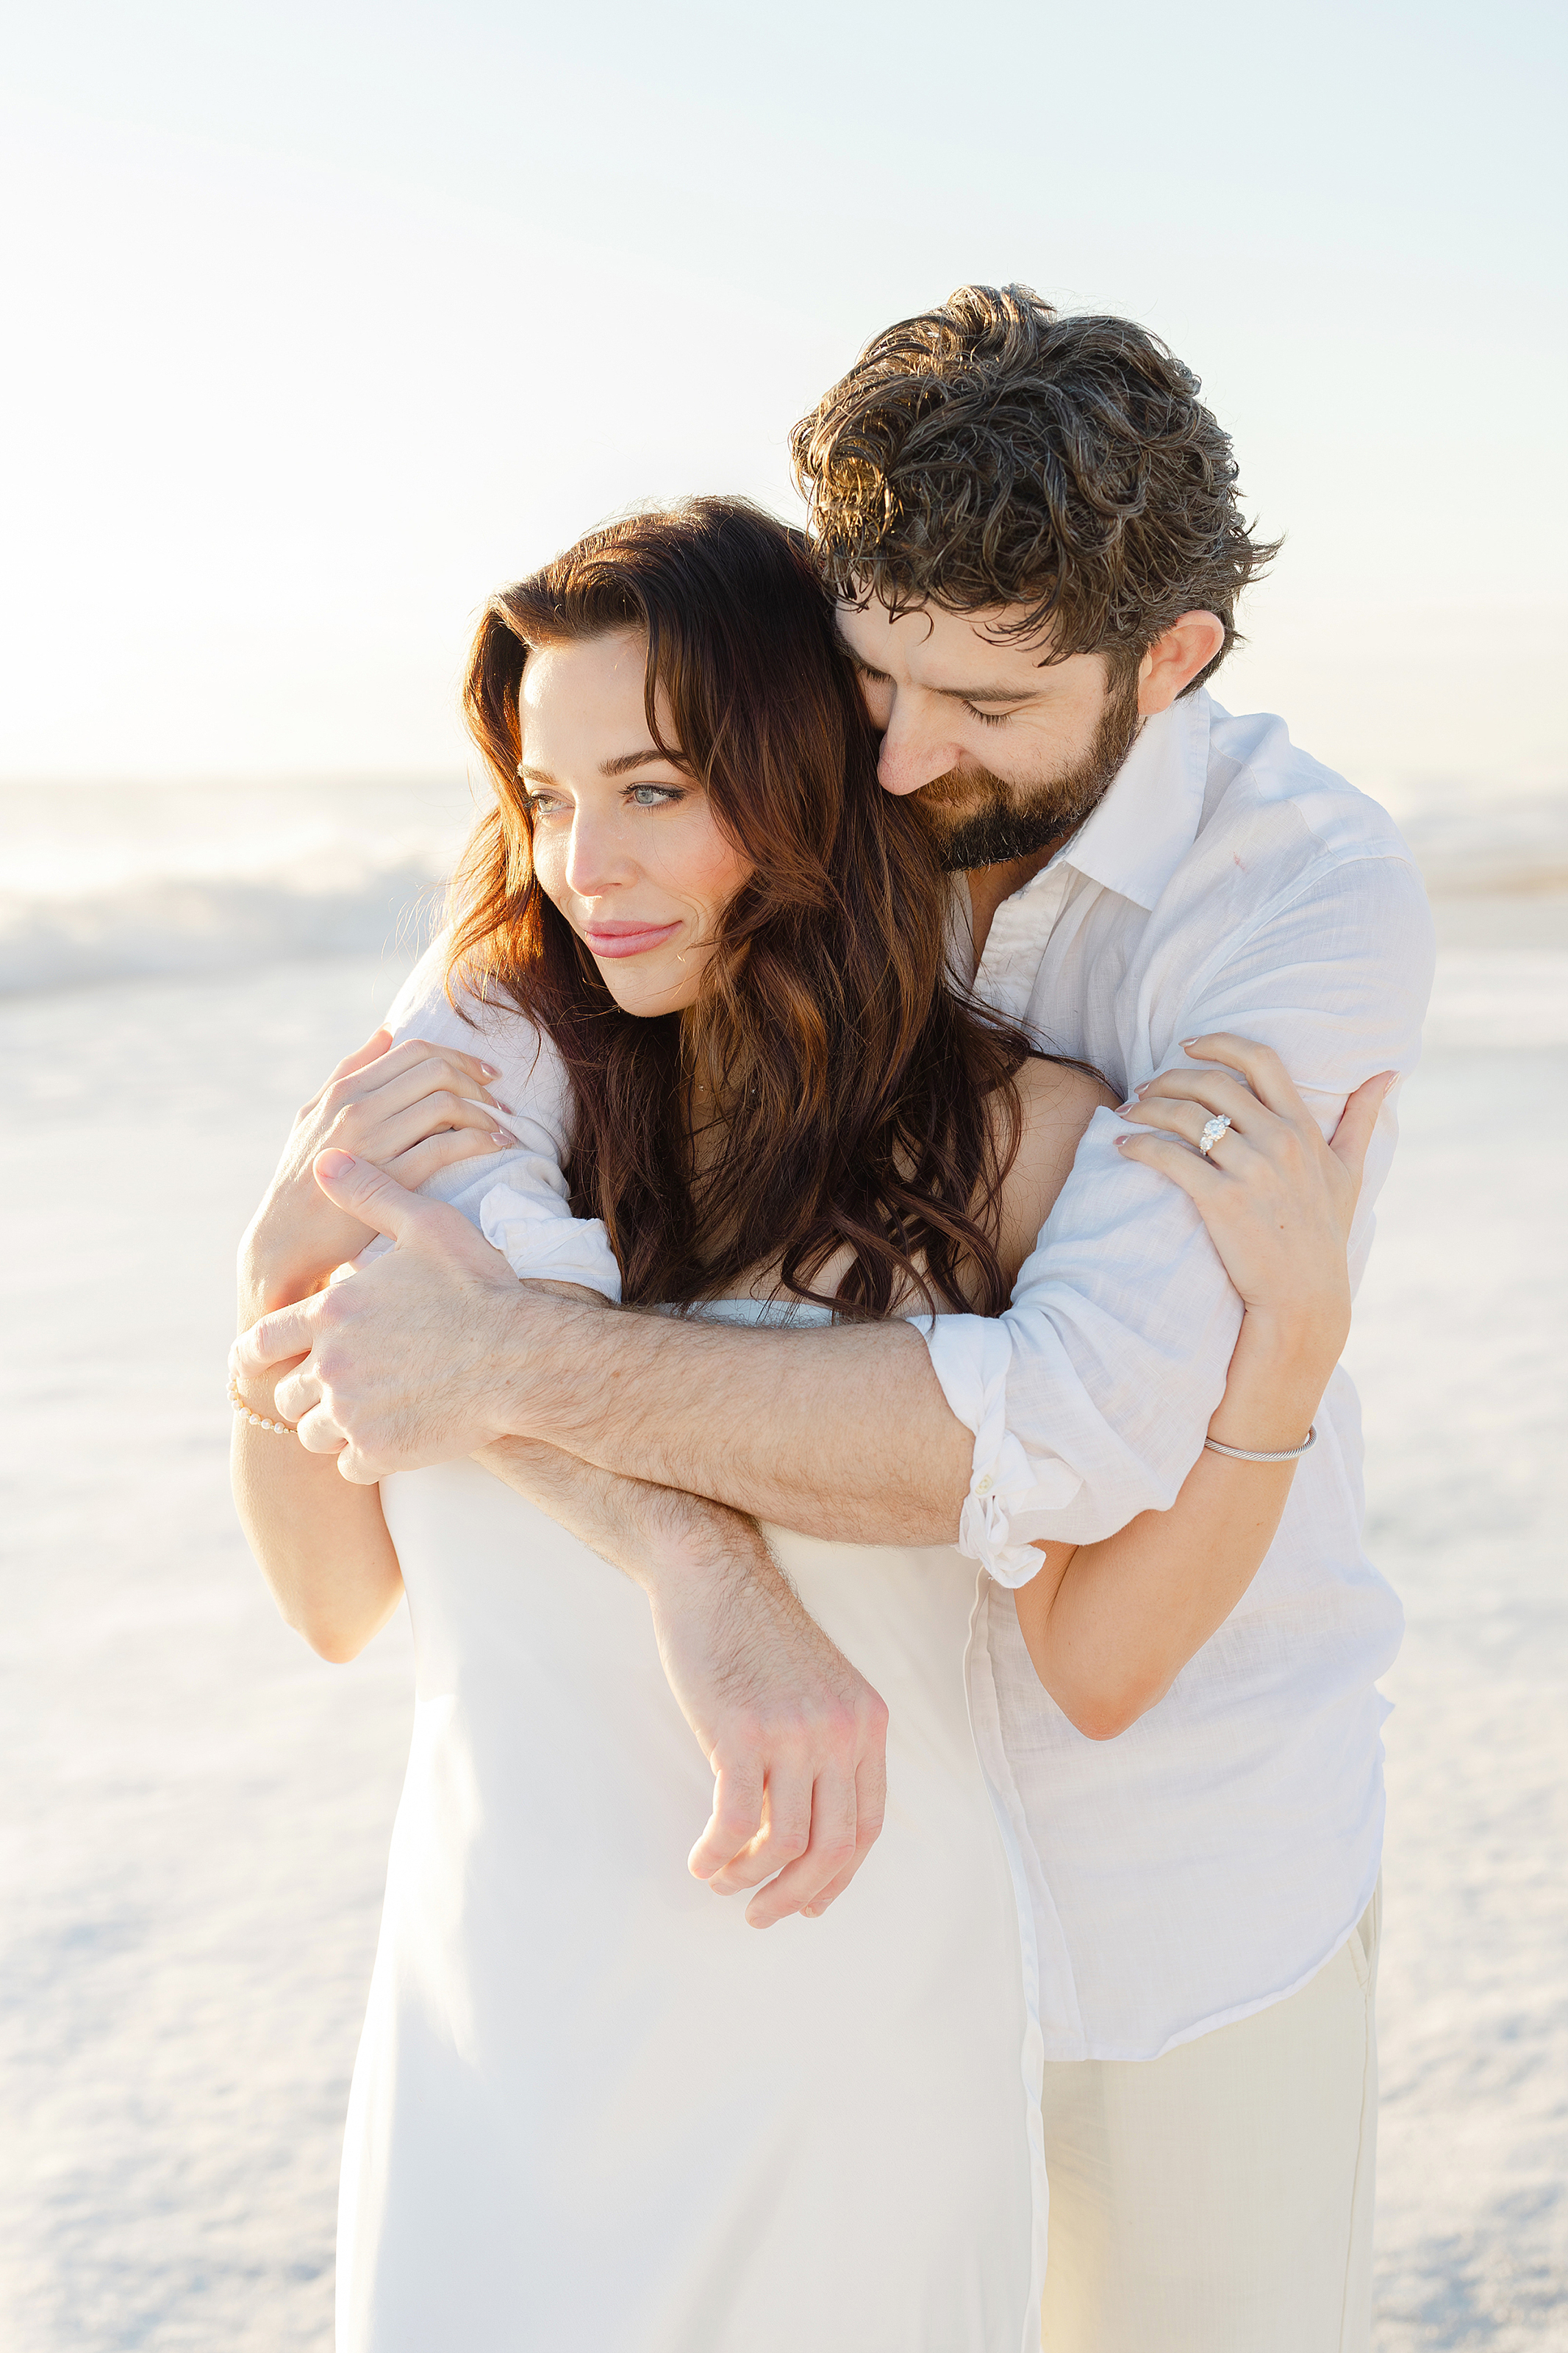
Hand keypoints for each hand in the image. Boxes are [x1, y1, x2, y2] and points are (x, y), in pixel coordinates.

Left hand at [235, 1150, 529, 1476]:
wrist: (522, 1355)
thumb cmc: (479, 1287)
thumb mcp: (426, 1226)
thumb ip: (370, 1195)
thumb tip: (324, 1162)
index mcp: (331, 1312)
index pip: (260, 1341)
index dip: (253, 1355)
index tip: (252, 1365)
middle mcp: (330, 1365)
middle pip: (286, 1394)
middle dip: (305, 1393)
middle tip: (338, 1389)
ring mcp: (352, 1414)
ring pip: (312, 1435)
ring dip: (331, 1429)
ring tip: (362, 1419)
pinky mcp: (380, 1452)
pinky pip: (349, 1469)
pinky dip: (364, 1460)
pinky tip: (391, 1443)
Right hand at [239, 1028, 510, 1311]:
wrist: (286, 1240)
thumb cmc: (305, 1176)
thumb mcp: (313, 1115)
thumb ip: (350, 1071)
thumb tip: (387, 1032)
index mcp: (343, 1091)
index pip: (414, 1052)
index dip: (458, 1056)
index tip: (484, 1072)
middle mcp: (357, 1111)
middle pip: (435, 1072)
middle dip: (477, 1081)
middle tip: (498, 1098)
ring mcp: (373, 1145)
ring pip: (445, 1106)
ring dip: (484, 1113)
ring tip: (501, 1127)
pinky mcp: (390, 1180)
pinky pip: (445, 1148)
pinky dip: (478, 1142)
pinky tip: (496, 1146)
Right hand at [643, 1549, 889, 1929]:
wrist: (712, 1576)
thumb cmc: (754, 1634)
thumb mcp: (816, 1689)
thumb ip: (825, 1747)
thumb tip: (803, 1831)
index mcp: (867, 1722)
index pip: (869, 1824)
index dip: (840, 1877)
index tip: (811, 1903)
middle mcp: (842, 1731)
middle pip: (834, 1846)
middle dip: (798, 1895)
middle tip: (763, 1916)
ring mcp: (795, 1732)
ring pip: (785, 1842)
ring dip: (750, 1877)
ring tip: (722, 1881)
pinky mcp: (742, 1733)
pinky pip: (737, 1822)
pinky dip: (718, 1854)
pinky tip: (701, 1861)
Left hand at [1116, 1034, 1393, 1357]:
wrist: (1305, 1298)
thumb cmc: (1323, 1236)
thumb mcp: (1351, 1173)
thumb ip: (1364, 1119)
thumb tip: (1389, 1074)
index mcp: (1304, 1128)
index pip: (1262, 1060)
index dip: (1220, 1043)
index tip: (1188, 1045)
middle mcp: (1279, 1141)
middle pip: (1212, 1083)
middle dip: (1170, 1077)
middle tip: (1146, 1087)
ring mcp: (1251, 1170)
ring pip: (1186, 1115)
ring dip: (1147, 1108)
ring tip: (1127, 1114)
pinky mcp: (1222, 1200)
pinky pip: (1170, 1156)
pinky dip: (1139, 1145)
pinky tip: (1122, 1146)